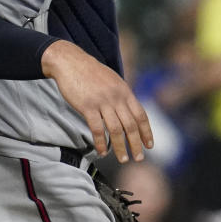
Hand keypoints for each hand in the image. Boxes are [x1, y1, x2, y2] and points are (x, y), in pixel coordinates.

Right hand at [41, 40, 152, 162]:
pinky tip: (102, 152)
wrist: (71, 62)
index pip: (141, 115)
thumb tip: (129, 111)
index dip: (146, 132)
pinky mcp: (87, 106)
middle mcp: (117, 97)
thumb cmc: (91, 73)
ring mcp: (102, 102)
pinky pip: (97, 128)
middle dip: (136, 144)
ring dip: (120, 147)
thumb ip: (122, 96)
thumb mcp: (113, 81)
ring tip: (122, 159)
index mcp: (125, 91)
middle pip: (131, 125)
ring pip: (116, 130)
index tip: (149, 145)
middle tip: (138, 158)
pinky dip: (101, 142)